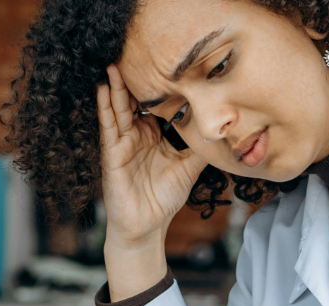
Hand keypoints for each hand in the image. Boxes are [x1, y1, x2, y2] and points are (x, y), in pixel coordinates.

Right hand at [96, 64, 207, 299]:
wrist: (148, 227)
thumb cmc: (164, 198)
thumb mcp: (190, 167)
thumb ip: (201, 146)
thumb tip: (224, 130)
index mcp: (153, 136)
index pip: (155, 106)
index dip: (159, 88)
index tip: (166, 66)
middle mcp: (136, 136)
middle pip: (134, 102)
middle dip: (134, 80)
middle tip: (135, 54)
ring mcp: (122, 144)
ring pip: (119, 109)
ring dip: (116, 87)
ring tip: (114, 64)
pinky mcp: (112, 154)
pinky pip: (108, 127)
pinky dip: (105, 108)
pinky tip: (104, 89)